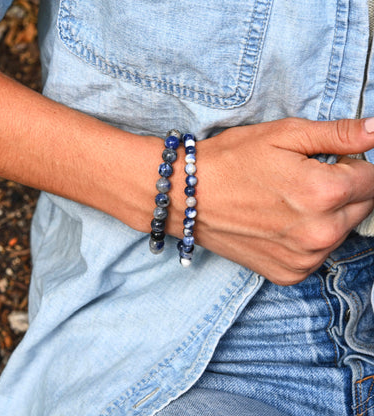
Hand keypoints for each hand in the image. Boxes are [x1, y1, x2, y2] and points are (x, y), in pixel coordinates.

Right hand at [191, 118, 373, 284]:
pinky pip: (317, 254)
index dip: (353, 163)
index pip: (372, 178)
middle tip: (303, 179)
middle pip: (362, 207)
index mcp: (324, 192)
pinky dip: (308, 239)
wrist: (188, 197)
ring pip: (342, 231)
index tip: (328, 160)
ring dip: (327, 215)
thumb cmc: (230, 161)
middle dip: (344, 189)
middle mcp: (320, 233)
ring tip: (287, 201)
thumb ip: (338, 133)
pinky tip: (280, 224)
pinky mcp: (289, 274)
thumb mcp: (283, 134)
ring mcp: (304, 259)